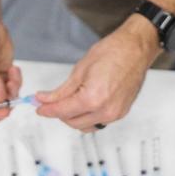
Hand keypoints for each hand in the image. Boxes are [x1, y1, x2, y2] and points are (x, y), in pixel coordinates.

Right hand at [0, 17, 21, 125]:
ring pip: (4, 100)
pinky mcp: (1, 78)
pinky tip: (13, 69)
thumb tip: (0, 103)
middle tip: (12, 95)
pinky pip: (12, 89)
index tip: (3, 110)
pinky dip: (15, 82)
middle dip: (4, 103)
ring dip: (12, 90)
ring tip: (12, 74)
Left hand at [37, 15, 159, 130]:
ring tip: (68, 103)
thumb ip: (61, 90)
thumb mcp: (80, 69)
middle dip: (59, 113)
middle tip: (50, 102)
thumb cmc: (113, 52)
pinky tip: (83, 105)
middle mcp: (105, 110)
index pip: (62, 111)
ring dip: (73, 118)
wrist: (135, 49)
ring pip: (85, 126)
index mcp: (93, 98)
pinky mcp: (121, 113)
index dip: (47, 110)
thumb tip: (45, 99)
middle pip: (73, 122)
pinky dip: (87, 117)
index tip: (39, 107)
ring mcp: (115, 114)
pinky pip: (98, 122)